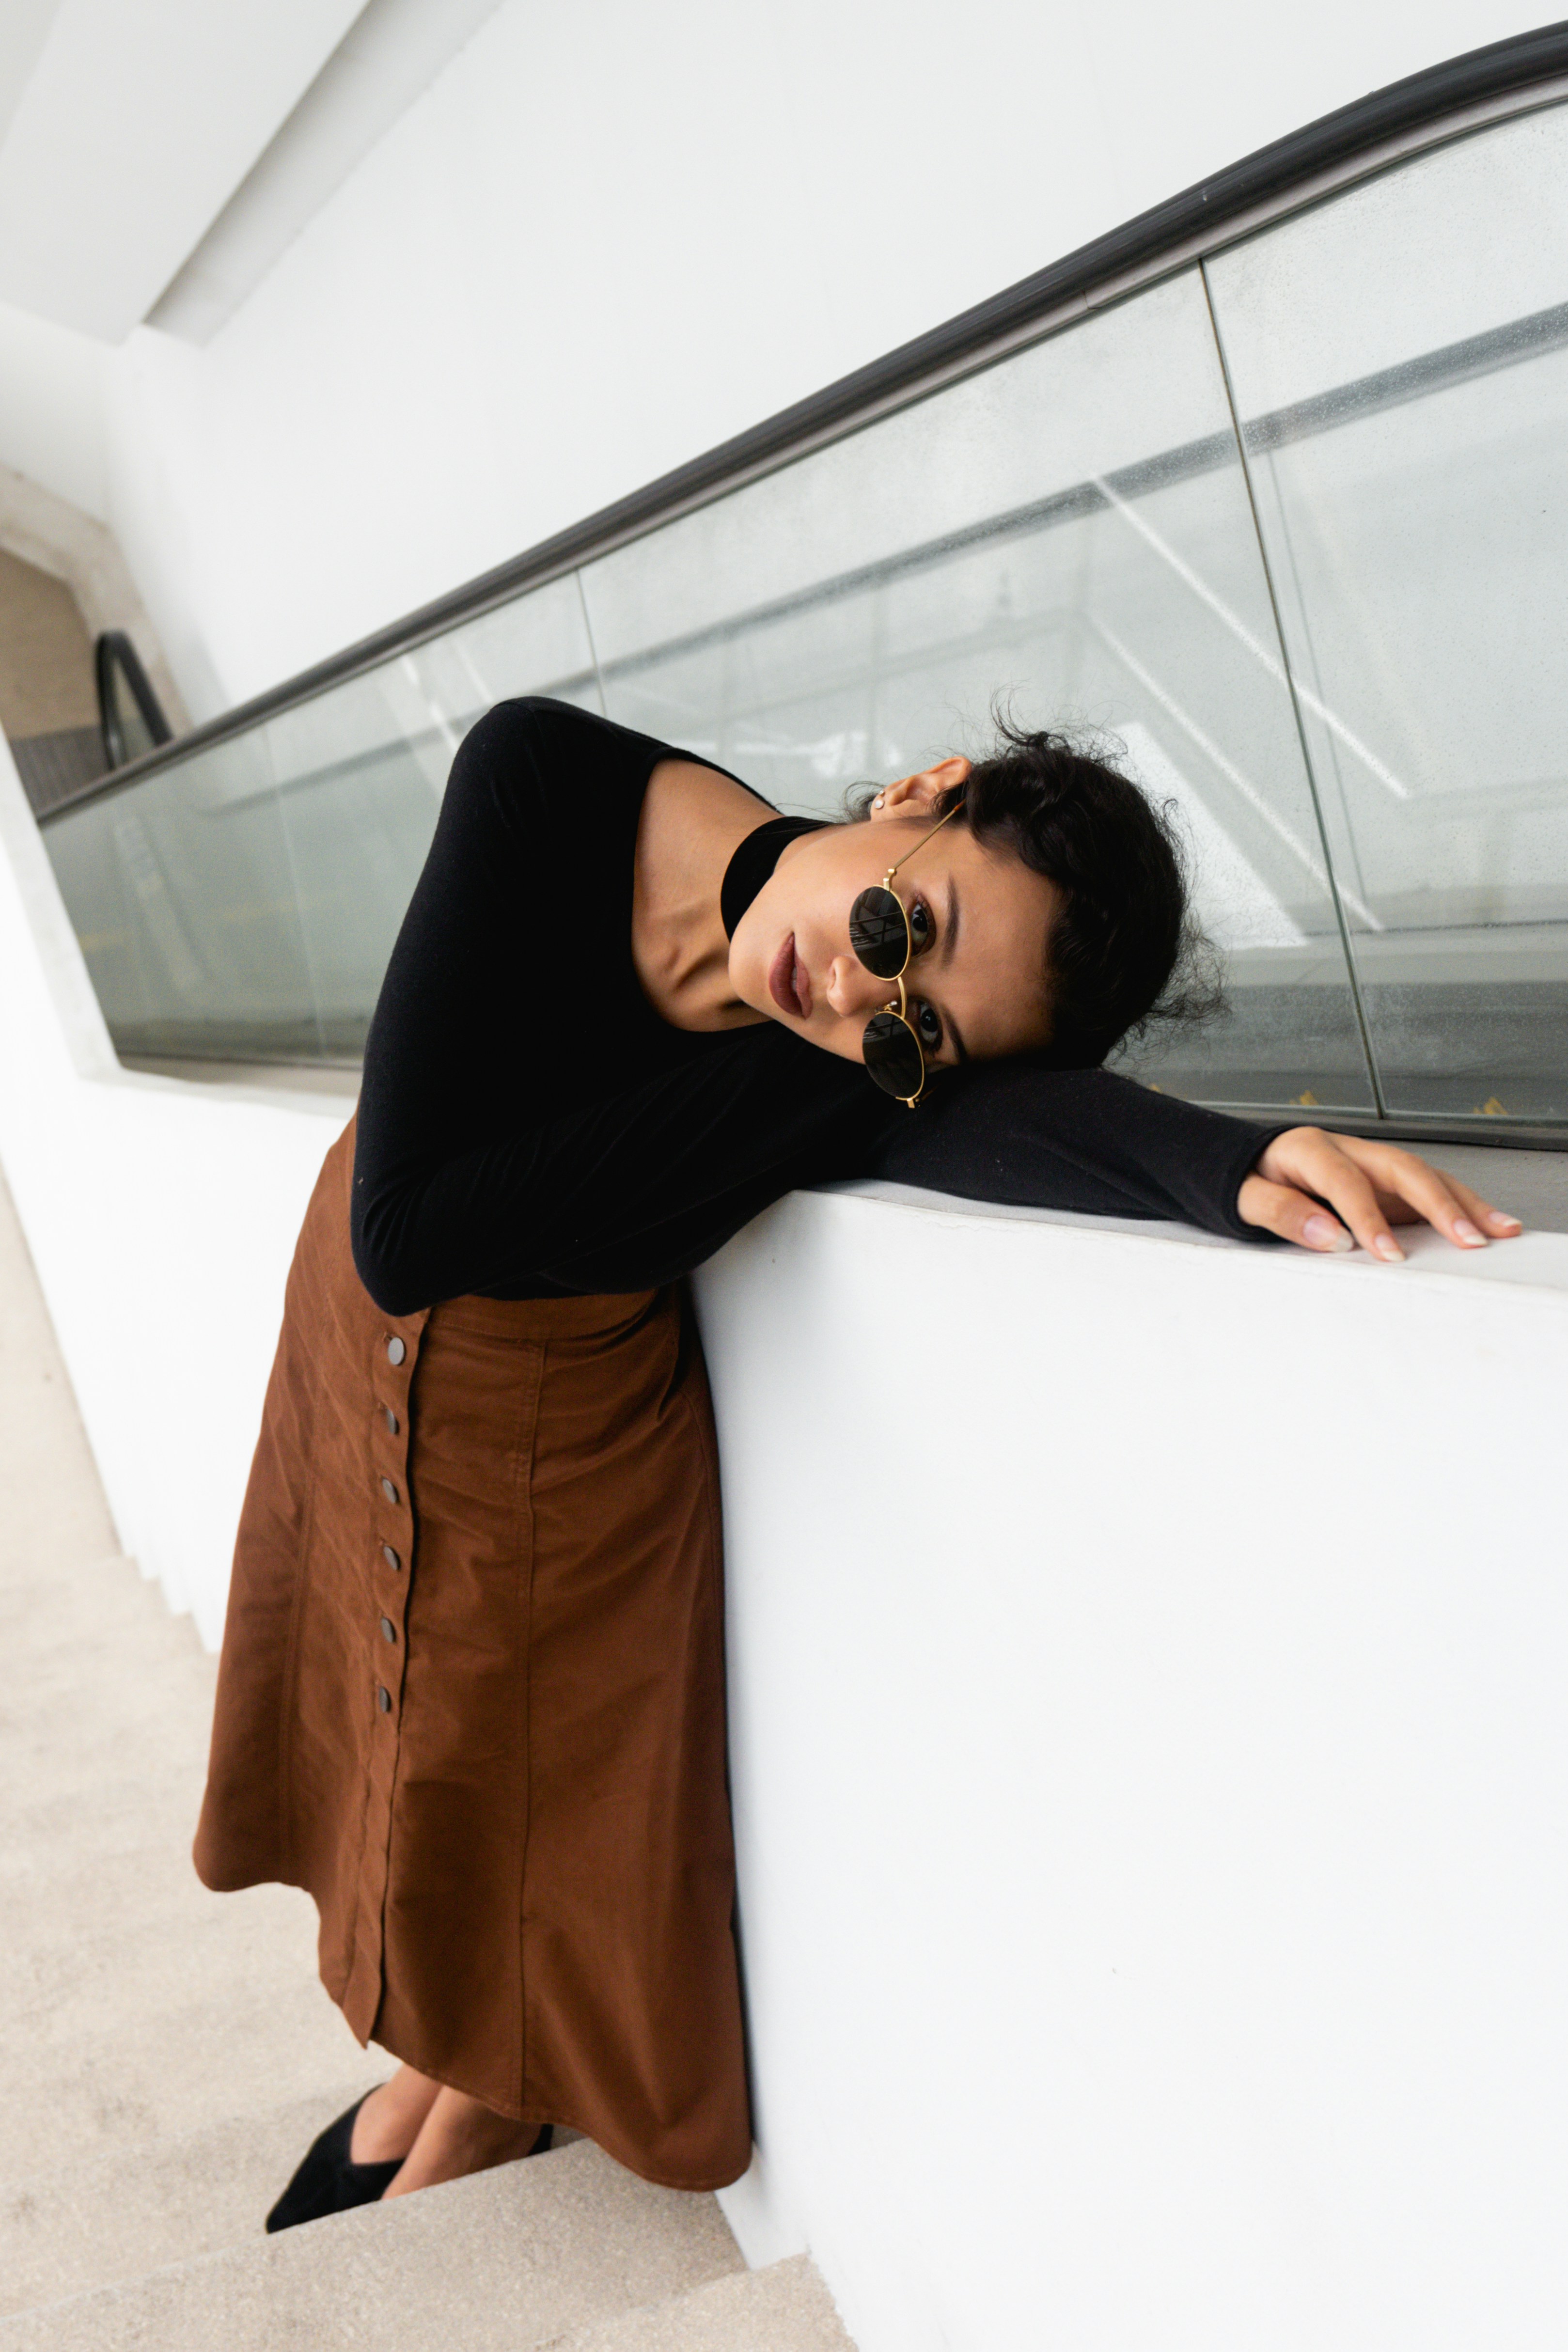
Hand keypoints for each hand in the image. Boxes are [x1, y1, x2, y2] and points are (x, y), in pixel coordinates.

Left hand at [1236, 1127, 1522, 1261]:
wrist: (1245, 1163)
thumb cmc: (1246, 1181)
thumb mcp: (1242, 1196)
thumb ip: (1279, 1211)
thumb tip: (1328, 1235)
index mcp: (1309, 1149)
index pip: (1346, 1181)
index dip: (1368, 1217)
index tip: (1388, 1254)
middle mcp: (1350, 1151)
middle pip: (1403, 1169)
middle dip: (1440, 1204)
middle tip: (1467, 1240)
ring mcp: (1372, 1165)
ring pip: (1426, 1177)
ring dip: (1465, 1204)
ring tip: (1501, 1231)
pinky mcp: (1386, 1184)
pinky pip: (1428, 1192)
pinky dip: (1459, 1208)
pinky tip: (1487, 1226)